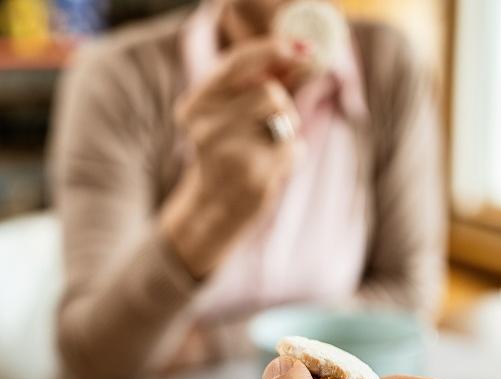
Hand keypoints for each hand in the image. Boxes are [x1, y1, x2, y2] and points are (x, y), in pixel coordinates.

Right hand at [161, 39, 313, 278]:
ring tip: (266, 147)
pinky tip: (269, 168)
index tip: (303, 48)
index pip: (236, 63)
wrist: (214, 208)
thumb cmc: (229, 151)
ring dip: (288, 129)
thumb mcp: (235, 111)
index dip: (273, 50)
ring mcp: (228, 154)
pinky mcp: (253, 178)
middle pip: (270, 93)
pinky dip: (291, 155)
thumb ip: (265, 78)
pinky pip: (294, 148)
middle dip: (282, 104)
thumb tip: (307, 52)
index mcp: (194, 105)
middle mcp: (204, 127)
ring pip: (285, 119)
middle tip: (271, 123)